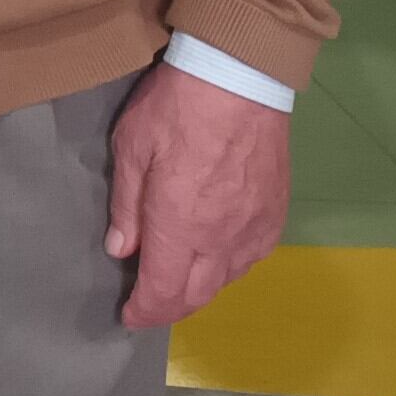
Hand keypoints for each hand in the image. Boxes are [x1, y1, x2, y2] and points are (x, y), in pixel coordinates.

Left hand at [105, 62, 292, 328]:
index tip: (128, 317)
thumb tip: (120, 249)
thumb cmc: (176, 107)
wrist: (241, 78)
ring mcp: (253, 229)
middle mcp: (220, 239)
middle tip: (148, 304)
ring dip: (199, 289)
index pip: (162, 291)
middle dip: (169, 307)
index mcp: (179, 226)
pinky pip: (251, 259)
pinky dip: (229, 268)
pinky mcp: (275, 215)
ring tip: (178, 280)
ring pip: (226, 280)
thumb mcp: (131, 147)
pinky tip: (216, 255)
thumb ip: (126, 205)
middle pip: (196, 295)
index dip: (143, 312)